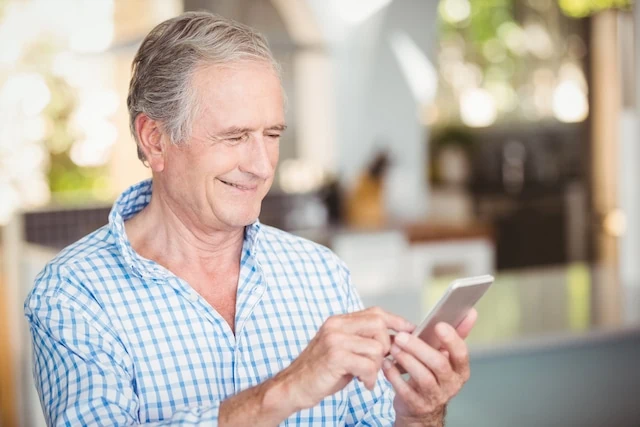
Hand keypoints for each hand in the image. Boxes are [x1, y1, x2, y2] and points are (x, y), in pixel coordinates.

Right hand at [275, 307, 414, 410]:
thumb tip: (393, 339)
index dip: (396, 321)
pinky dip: (370, 378)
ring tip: (366, 376)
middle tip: (379, 364)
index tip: (411, 330)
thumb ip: (362, 340)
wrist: (293, 387)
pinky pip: (368, 365)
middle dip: (386, 347)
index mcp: (338, 321)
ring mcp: (335, 340)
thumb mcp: (342, 349)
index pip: (375, 312)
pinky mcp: (335, 357)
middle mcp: (336, 325)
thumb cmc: (320, 371)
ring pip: (376, 348)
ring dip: (377, 367)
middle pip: (379, 325)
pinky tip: (363, 384)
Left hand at [383, 309, 477, 425]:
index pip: (461, 353)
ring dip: (406, 360)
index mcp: (460, 369)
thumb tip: (470, 312)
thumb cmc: (433, 375)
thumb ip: (456, 335)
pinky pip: (405, 390)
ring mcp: (434, 396)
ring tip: (394, 347)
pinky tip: (387, 364)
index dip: (451, 340)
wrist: (422, 409)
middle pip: (439, 364)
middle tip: (402, 336)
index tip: (439, 325)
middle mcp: (451, 384)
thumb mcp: (446, 356)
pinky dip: (394, 375)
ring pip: (423, 377)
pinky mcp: (417, 405)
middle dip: (419, 347)